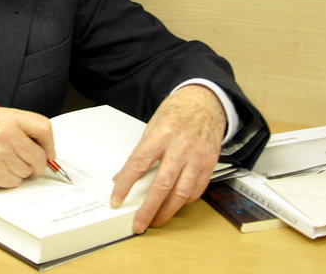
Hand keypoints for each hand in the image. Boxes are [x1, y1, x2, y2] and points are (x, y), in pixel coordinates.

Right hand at [0, 107, 55, 188]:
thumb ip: (16, 125)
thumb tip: (40, 141)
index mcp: (5, 117)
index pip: (43, 127)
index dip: (49, 143)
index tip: (48, 152)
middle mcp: (4, 134)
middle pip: (39, 155)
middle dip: (37, 163)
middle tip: (29, 163)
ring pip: (27, 171)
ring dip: (20, 172)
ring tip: (3, 163)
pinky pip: (14, 181)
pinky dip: (8, 180)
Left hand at [110, 85, 225, 232]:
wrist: (206, 102)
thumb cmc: (177, 112)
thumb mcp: (152, 125)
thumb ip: (140, 152)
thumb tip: (123, 177)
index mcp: (161, 134)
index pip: (138, 163)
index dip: (125, 185)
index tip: (116, 200)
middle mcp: (180, 147)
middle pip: (162, 185)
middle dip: (148, 209)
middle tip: (138, 224)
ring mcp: (197, 157)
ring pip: (181, 193)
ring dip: (167, 211)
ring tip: (156, 221)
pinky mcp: (209, 164)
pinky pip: (196, 190)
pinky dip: (184, 201)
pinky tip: (174, 205)